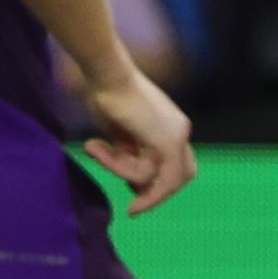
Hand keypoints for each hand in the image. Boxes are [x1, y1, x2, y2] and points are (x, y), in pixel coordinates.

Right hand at [79, 62, 197, 213]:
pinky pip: (148, 173)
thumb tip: (131, 179)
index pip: (178, 165)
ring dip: (123, 173)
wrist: (106, 72)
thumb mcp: (119, 131)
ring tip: (95, 149)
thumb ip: (129, 153)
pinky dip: (121, 169)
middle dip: (158, 193)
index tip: (133, 190)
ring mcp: (177, 136)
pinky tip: (96, 149)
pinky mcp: (167, 141)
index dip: (159, 182)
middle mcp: (180, 131)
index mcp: (172, 127)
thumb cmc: (106, 92)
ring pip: (161, 179)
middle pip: (182, 177)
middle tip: (134, 207)